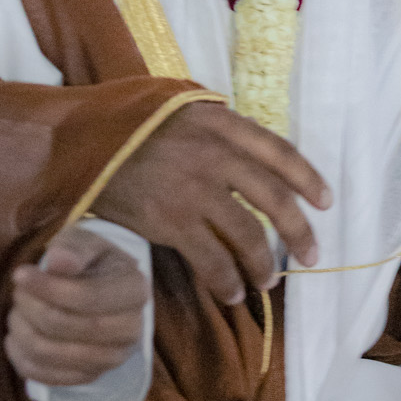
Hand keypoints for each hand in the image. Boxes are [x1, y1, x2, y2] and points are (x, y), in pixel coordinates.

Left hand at [7, 225, 148, 386]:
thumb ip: (73, 247)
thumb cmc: (91, 261)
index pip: (88, 297)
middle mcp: (130, 330)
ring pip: (51, 354)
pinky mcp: (90, 376)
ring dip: (23, 331)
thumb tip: (57, 261)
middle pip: (67, 327)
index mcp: (134, 290)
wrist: (102, 287)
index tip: (20, 274)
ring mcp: (112, 358)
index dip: (49, 288)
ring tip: (18, 311)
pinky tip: (18, 335)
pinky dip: (21, 356)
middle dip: (32, 309)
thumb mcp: (85, 241)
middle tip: (18, 292)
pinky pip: (45, 376)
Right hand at [95, 103, 330, 307]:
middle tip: (309, 256)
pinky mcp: (170, 221)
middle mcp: (215, 155)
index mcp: (220, 123)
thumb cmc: (123, 123)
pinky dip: (226, 281)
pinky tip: (232, 293)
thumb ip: (214, 127)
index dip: (307, 179)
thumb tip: (248, 153)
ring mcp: (194, 189)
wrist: (76, 141)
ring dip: (262, 265)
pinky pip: (212, 259)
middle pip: (274, 199)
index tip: (325, 201)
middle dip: (298, 232)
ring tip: (267, 283)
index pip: (279, 152)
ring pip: (248, 235)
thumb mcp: (174, 106)